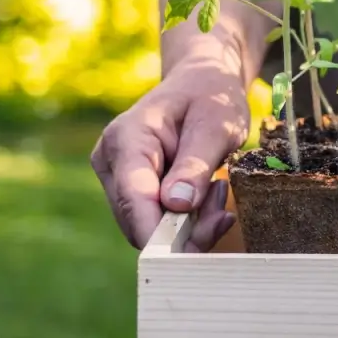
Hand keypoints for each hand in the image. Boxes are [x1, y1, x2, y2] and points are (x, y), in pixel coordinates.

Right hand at [90, 54, 248, 250]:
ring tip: (220, 191)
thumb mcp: (215, 124)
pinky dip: (189, 220)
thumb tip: (177, 206)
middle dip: (185, 229)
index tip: (185, 255)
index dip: (155, 231)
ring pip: (149, 227)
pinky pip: (158, 221)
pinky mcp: (134, 191)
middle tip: (224, 209)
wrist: (203, 82)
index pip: (133, 196)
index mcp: (126, 139)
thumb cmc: (210, 97)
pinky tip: (212, 197)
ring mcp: (119, 178)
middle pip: (138, 220)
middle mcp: (112, 162)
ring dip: (191, 224)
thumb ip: (195, 164)